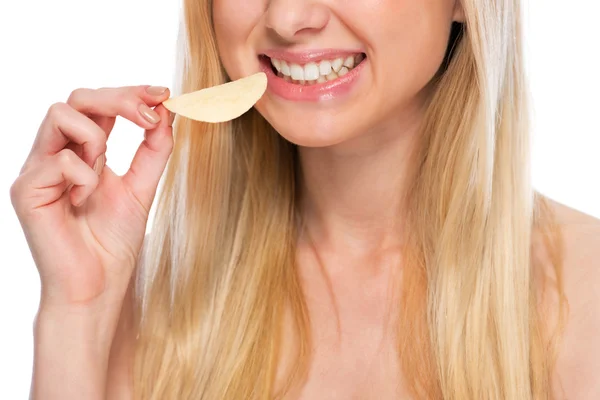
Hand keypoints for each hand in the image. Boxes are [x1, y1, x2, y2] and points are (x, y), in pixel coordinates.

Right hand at [10, 85, 173, 309]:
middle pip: (78, 98)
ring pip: (59, 114)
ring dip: (97, 138)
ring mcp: (38, 169)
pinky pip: (59, 159)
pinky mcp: (26, 189)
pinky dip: (85, 176)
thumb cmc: (114, 242)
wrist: (98, 286)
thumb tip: (166, 110)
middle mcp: (57, 153)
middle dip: (120, 99)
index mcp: (83, 151)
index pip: (100, 105)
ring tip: (104, 174)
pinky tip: (84, 202)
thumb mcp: (143, 187)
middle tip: (151, 114)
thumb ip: (154, 150)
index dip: (130, 92)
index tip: (163, 93)